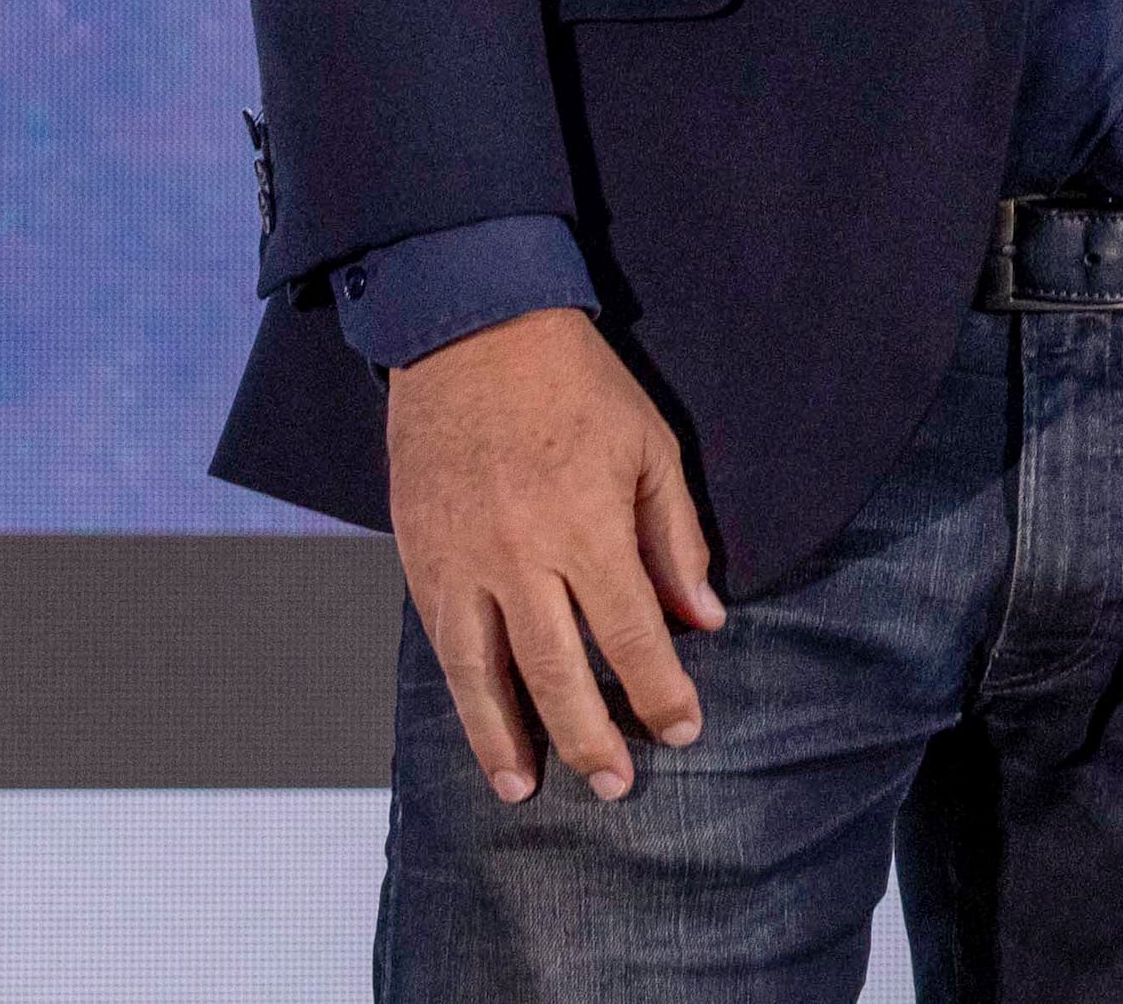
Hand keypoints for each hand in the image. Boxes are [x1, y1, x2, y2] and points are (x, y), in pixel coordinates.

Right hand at [387, 306, 724, 805]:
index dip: (659, 690)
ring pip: (485, 675)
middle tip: (617, 785)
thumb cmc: (576, 386)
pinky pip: (442, 645)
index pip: (631, 633)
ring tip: (527, 789)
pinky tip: (481, 727)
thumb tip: (702, 617)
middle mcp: (521, 556)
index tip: (682, 728)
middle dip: (592, 739)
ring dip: (509, 740)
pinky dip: (463, 695)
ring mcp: (462, 562)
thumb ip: (675, 538)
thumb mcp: (650, 447)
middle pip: (558, 673)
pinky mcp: (420, 559)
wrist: (471, 333)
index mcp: (587, 525)